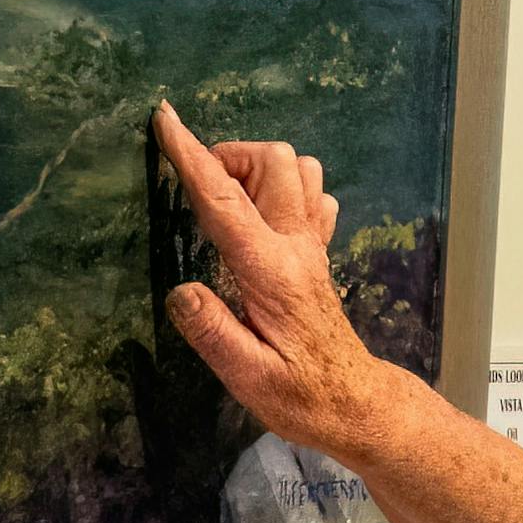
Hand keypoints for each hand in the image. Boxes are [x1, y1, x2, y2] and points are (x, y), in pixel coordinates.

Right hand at [154, 106, 410, 457]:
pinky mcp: (320, 253)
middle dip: (229, 156)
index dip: (192, 155)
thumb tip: (179, 290)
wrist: (356, 404)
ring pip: (299, 169)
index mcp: (271, 272)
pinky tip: (261, 217)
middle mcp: (297, 246)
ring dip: (258, 168)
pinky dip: (283, 189)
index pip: (225, 200)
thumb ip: (212, 331)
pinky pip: (311, 195)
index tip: (166, 118)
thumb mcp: (248, 378)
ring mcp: (314, 246)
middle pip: (275, 161)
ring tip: (226, 200)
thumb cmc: (301, 397)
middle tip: (197, 189)